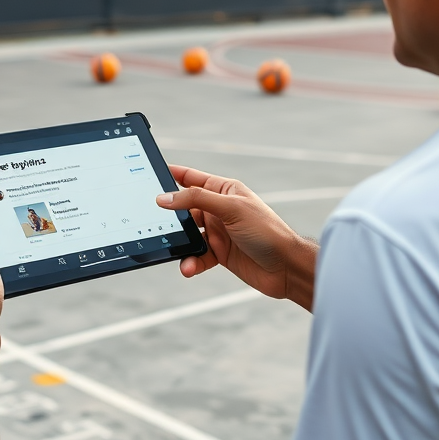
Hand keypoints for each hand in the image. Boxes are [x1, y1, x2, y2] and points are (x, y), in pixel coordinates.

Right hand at [157, 166, 316, 310]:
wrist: (287, 268)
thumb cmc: (267, 231)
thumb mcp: (231, 208)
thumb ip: (197, 200)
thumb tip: (166, 197)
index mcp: (225, 191)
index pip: (192, 178)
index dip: (173, 174)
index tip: (151, 171)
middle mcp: (220, 210)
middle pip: (185, 209)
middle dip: (171, 217)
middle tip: (153, 222)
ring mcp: (219, 232)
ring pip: (189, 235)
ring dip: (181, 244)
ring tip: (178, 253)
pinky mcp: (219, 254)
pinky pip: (197, 255)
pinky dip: (190, 261)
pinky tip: (189, 267)